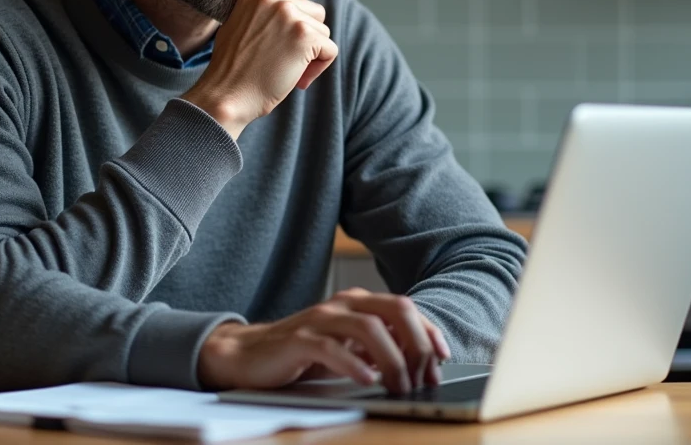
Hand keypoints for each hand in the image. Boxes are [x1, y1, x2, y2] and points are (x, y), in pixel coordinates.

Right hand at [182, 0, 336, 139]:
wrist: (225, 95)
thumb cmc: (231, 68)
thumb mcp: (238, 22)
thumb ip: (262, 9)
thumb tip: (291, 6)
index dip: (303, 2)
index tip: (291, 26)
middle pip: (316, 9)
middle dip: (307, 34)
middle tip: (287, 57)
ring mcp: (289, 15)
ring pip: (323, 30)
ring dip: (312, 52)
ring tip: (288, 69)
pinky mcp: (304, 36)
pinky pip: (330, 49)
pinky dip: (319, 68)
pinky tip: (297, 80)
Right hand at [198, 288, 450, 393]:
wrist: (248, 354)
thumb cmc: (303, 354)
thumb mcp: (348, 349)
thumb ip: (378, 348)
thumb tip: (418, 362)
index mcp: (357, 304)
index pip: (404, 308)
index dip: (428, 331)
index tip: (442, 358)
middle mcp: (342, 306)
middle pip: (394, 310)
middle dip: (417, 342)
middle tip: (425, 375)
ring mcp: (320, 320)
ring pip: (369, 328)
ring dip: (392, 359)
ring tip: (400, 386)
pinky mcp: (299, 340)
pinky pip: (332, 348)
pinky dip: (354, 364)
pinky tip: (367, 380)